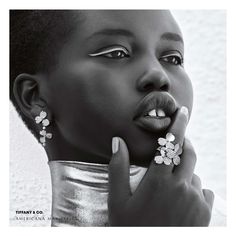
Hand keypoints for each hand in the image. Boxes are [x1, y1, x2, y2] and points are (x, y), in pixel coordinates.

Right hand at [108, 108, 213, 225]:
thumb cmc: (132, 227)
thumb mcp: (118, 199)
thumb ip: (118, 167)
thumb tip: (118, 141)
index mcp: (158, 180)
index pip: (171, 143)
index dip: (177, 125)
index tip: (182, 111)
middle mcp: (181, 186)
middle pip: (188, 153)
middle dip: (183, 145)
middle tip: (174, 147)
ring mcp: (196, 200)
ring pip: (194, 174)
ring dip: (184, 172)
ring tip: (169, 187)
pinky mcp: (205, 213)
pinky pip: (203, 191)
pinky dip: (194, 189)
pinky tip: (181, 201)